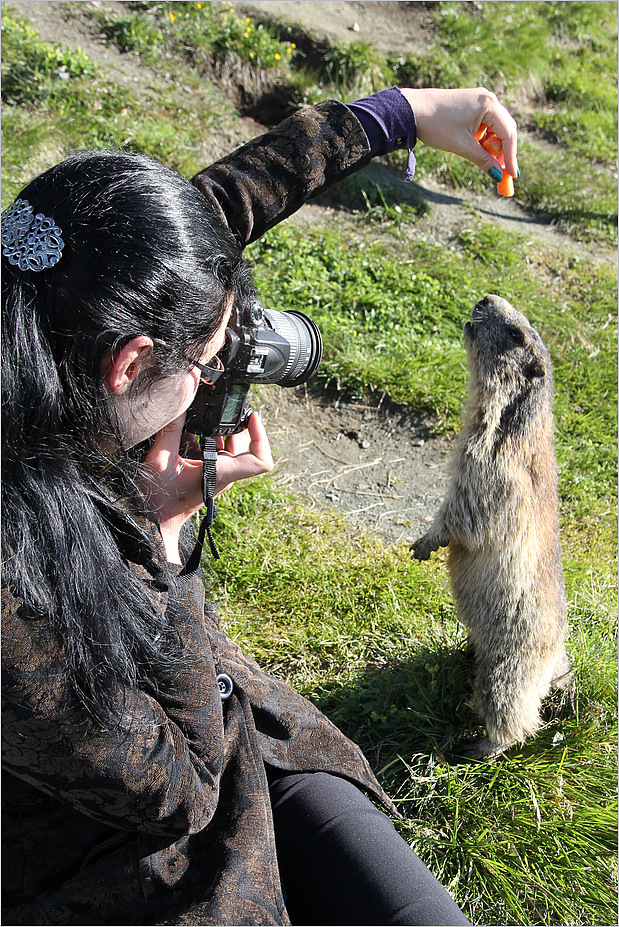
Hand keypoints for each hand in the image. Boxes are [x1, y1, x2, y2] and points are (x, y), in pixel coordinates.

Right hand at [139, 411, 272, 562]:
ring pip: (226, 446)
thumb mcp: (160, 459)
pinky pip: (213, 452)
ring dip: (215, 430)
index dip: (261, 436)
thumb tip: (179, 402)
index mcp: (220, 473)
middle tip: (221, 406)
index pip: (259, 461)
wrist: (153, 521)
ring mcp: (215, 475)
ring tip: (200, 414)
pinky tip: (187, 429)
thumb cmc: (158, 499)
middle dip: (233, 423)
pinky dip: (203, 438)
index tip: (251, 417)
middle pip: (242, 445)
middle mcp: (223, 474)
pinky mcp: (205, 474)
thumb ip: (171, 429)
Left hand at [399, 87, 518, 179]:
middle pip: (505, 129)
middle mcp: (488, 98)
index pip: (508, 134)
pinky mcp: (471, 103)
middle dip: (504, 152)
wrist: (411, 109)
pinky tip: (477, 149)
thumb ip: (483, 160)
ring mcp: (480, 99)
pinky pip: (485, 123)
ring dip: (493, 146)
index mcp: (489, 105)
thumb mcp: (461, 146)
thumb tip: (498, 175)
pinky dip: (484, 138)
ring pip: (495, 127)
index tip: (512, 176)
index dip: (511, 157)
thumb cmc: (436, 125)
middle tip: (502, 173)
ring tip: (486, 162)